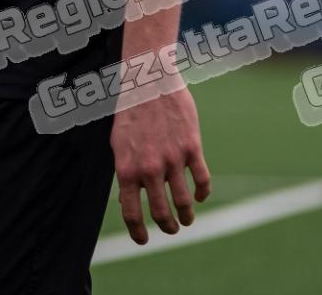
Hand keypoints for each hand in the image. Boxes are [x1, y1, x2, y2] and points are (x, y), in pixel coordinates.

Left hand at [110, 54, 210, 244]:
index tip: (143, 240)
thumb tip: (129, 199)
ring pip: (184, 202)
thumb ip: (126, 171)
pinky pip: (202, 180)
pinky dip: (203, 193)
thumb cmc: (131, 112)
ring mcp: (171, 159)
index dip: (137, 231)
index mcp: (126, 169)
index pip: (130, 212)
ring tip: (187, 219)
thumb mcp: (119, 144)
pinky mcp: (191, 148)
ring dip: (187, 216)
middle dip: (168, 227)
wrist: (149, 81)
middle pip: (161, 213)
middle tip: (171, 229)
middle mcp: (149, 169)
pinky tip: (201, 196)